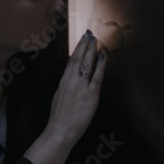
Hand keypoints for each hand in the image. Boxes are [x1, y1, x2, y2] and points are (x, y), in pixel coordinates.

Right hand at [46, 29, 106, 147]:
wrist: (60, 130)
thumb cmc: (58, 117)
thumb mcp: (58, 96)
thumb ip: (66, 86)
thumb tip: (70, 78)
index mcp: (63, 81)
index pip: (71, 61)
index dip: (77, 48)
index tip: (82, 39)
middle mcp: (71, 81)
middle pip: (78, 59)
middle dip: (84, 45)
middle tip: (89, 33)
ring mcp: (81, 87)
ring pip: (87, 64)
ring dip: (91, 50)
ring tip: (95, 40)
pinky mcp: (91, 95)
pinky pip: (97, 77)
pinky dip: (101, 65)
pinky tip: (104, 56)